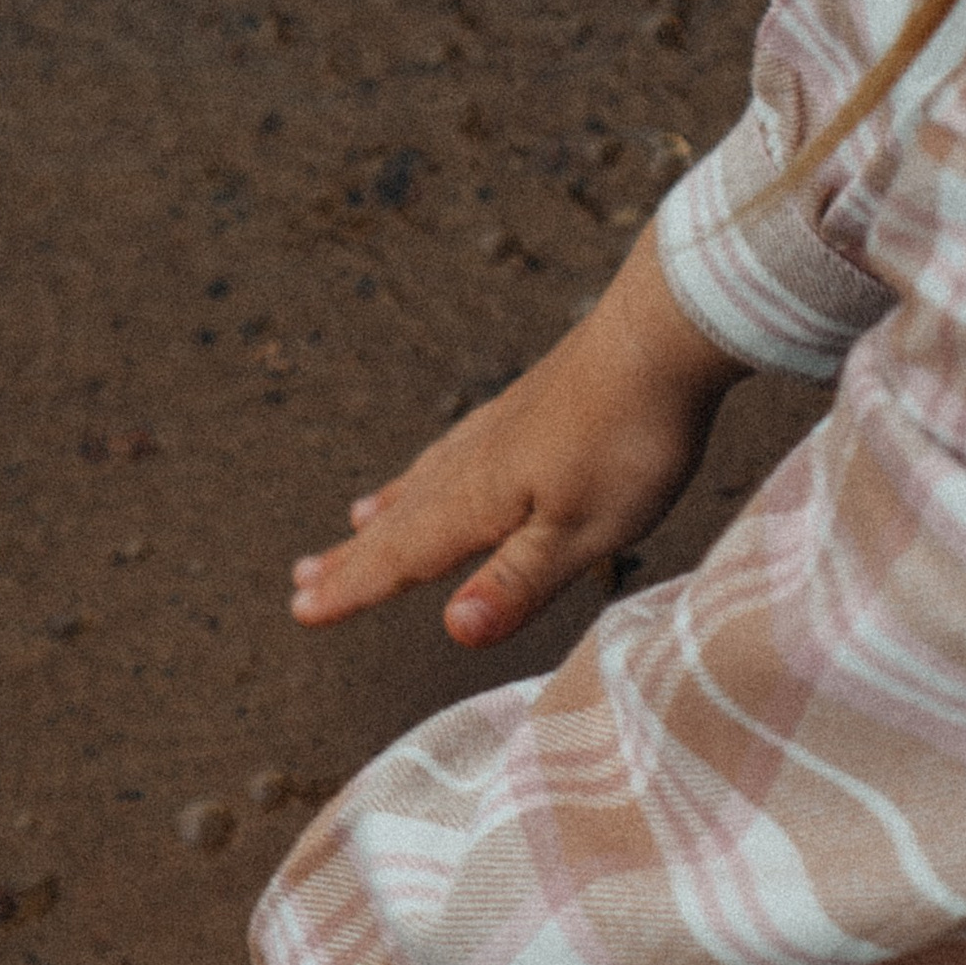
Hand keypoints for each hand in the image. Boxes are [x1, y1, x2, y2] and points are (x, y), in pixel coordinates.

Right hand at [290, 220, 744, 648]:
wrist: (663, 332)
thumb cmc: (630, 440)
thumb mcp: (583, 530)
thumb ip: (518, 581)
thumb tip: (453, 632)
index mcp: (477, 500)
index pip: (402, 556)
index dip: (354, 587)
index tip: (302, 610)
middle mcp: (473, 464)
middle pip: (402, 521)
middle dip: (354, 556)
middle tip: (301, 580)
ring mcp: (500, 431)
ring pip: (426, 481)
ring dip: (387, 511)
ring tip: (356, 521)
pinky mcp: (528, 409)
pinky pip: (458, 451)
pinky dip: (432, 470)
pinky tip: (442, 463)